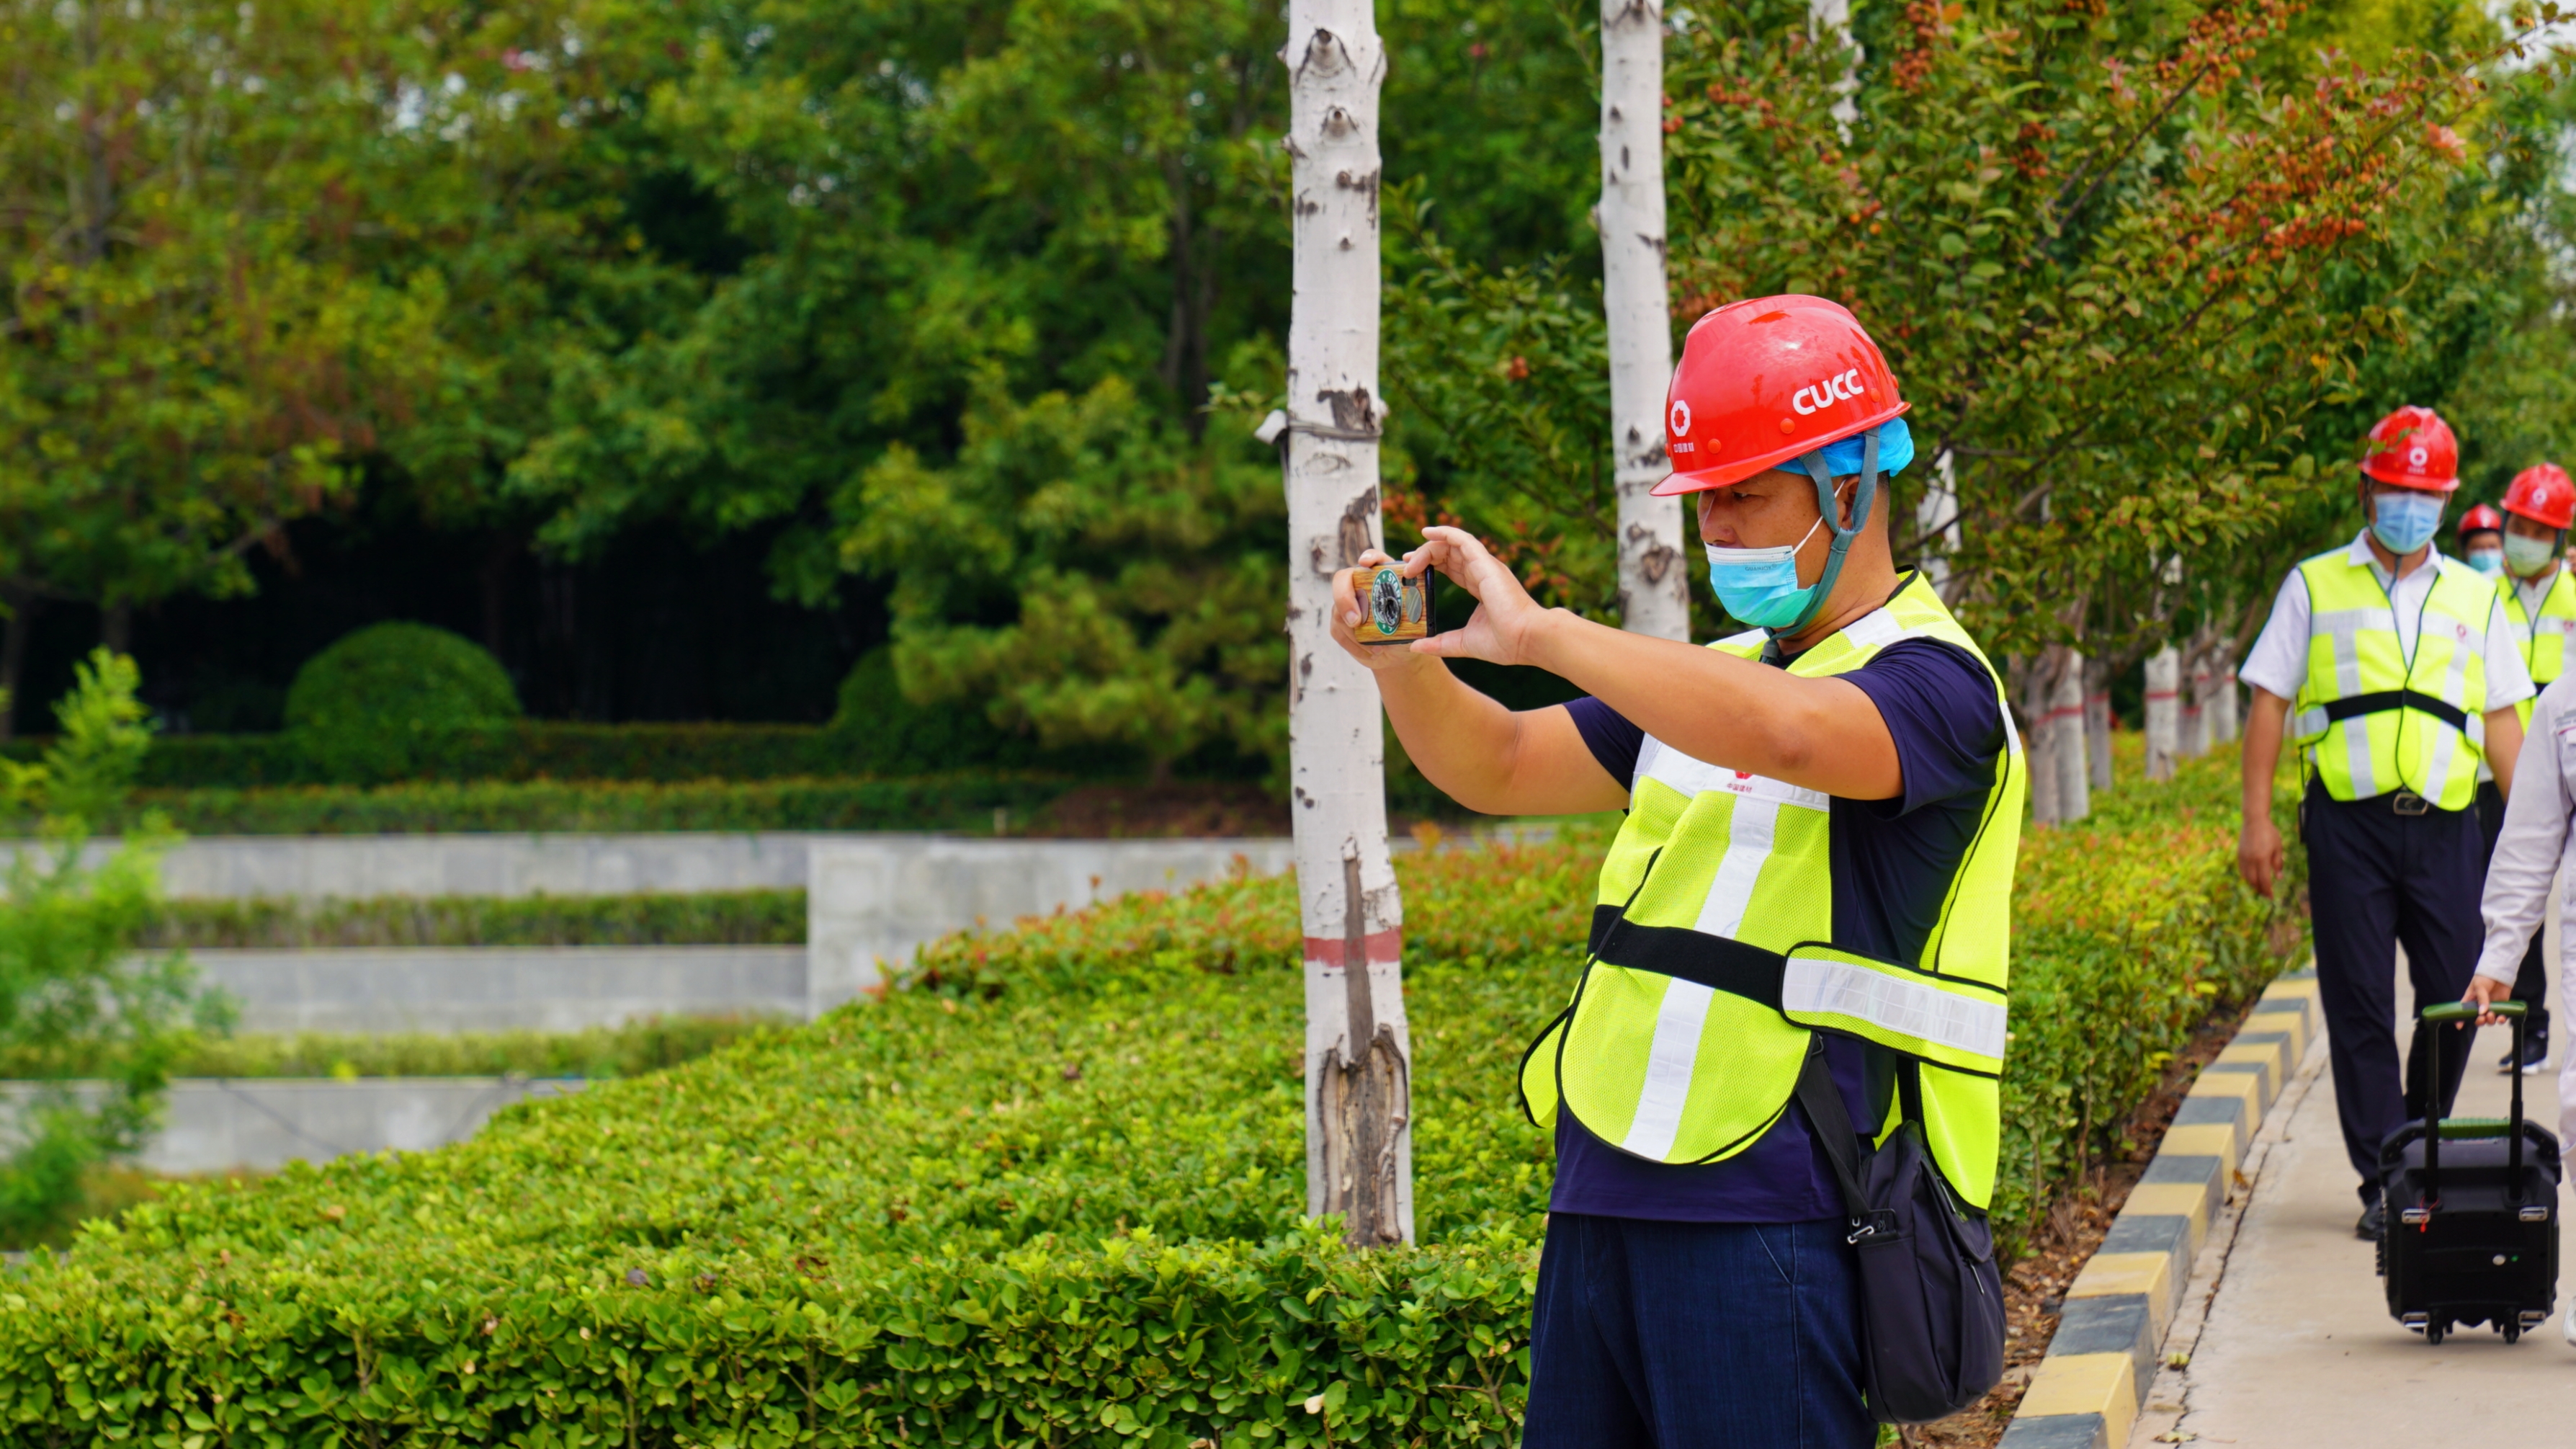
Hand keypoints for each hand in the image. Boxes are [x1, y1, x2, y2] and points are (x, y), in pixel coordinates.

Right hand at [1328, 549, 1437, 672]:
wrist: (1399, 653)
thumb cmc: (1409, 631)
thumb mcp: (1417, 620)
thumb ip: (1414, 609)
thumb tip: (1413, 604)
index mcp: (1383, 578)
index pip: (1374, 559)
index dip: (1369, 557)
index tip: (1366, 564)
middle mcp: (1361, 585)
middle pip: (1342, 579)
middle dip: (1344, 598)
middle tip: (1356, 620)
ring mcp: (1348, 603)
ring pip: (1338, 610)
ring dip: (1355, 632)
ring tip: (1377, 647)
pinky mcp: (1339, 622)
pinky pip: (1338, 630)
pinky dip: (1354, 644)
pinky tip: (1371, 652)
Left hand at [1401, 526, 1555, 668]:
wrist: (1525, 640)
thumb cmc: (1504, 642)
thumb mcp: (1462, 643)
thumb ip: (1439, 643)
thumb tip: (1415, 647)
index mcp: (1481, 586)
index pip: (1452, 568)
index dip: (1431, 564)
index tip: (1411, 570)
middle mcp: (1483, 572)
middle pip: (1449, 554)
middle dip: (1425, 554)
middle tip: (1404, 563)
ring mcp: (1485, 566)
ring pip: (1453, 545)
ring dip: (1429, 548)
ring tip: (1409, 558)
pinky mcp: (1486, 563)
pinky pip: (1463, 540)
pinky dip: (1445, 533)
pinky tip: (1427, 533)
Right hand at [2237, 815, 2283, 897]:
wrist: (2254, 821)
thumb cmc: (2269, 833)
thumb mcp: (2278, 847)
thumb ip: (2278, 863)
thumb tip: (2278, 878)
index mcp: (2262, 858)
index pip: (2264, 880)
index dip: (2267, 890)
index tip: (2271, 897)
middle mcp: (2251, 860)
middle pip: (2254, 881)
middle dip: (2260, 889)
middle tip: (2266, 894)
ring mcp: (2243, 857)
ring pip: (2246, 877)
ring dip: (2253, 884)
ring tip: (2260, 887)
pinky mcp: (2239, 855)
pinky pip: (2242, 870)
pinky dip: (2247, 876)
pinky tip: (2252, 878)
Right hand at [2464, 973, 2512, 1026]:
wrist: (2499, 972)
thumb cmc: (2485, 977)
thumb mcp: (2479, 986)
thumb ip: (2481, 999)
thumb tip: (2483, 1012)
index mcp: (2470, 1001)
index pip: (2464, 1012)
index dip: (2461, 1020)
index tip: (2459, 1026)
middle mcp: (2480, 1006)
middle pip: (2478, 1019)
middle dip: (2479, 1021)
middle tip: (2481, 1018)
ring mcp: (2491, 1007)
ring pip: (2489, 1020)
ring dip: (2490, 1021)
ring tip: (2491, 1015)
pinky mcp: (2502, 1007)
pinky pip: (2501, 1017)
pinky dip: (2501, 1019)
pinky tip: (2501, 1018)